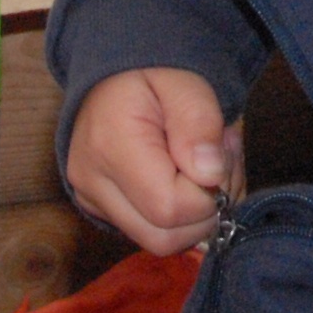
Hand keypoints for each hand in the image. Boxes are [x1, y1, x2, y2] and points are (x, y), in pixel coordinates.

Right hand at [65, 68, 235, 253]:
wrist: (115, 72)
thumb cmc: (152, 71)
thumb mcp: (185, 81)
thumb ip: (199, 122)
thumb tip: (209, 174)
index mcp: (109, 147)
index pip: (169, 207)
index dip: (209, 192)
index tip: (221, 151)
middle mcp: (91, 183)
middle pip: (163, 237)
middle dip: (206, 208)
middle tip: (220, 159)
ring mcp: (92, 200)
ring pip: (159, 241)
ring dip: (197, 214)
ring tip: (206, 164)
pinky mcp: (102, 209)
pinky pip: (151, 231)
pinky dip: (181, 215)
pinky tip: (187, 176)